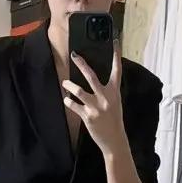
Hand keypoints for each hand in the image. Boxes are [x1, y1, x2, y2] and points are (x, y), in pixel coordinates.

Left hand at [62, 41, 125, 156]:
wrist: (115, 140)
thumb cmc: (114, 120)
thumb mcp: (115, 103)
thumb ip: (107, 92)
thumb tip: (94, 81)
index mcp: (115, 92)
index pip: (116, 70)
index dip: (116, 56)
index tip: (115, 42)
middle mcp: (105, 97)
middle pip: (92, 76)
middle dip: (82, 64)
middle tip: (74, 55)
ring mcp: (96, 107)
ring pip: (79, 91)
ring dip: (69, 86)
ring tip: (65, 83)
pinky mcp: (88, 116)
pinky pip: (74, 105)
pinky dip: (69, 102)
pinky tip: (67, 100)